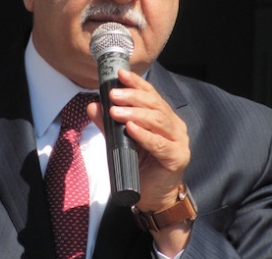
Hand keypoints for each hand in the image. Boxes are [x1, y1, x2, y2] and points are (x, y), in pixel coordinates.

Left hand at [87, 69, 191, 253]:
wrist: (152, 196)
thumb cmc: (140, 166)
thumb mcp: (121, 141)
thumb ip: (109, 124)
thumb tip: (93, 106)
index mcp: (164, 117)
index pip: (151, 94)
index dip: (136, 83)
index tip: (120, 74)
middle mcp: (174, 126)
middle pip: (155, 105)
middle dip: (132, 97)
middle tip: (112, 94)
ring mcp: (179, 141)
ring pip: (158, 121)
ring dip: (135, 113)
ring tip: (116, 111)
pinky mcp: (177, 157)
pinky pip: (160, 144)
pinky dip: (145, 134)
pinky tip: (131, 128)